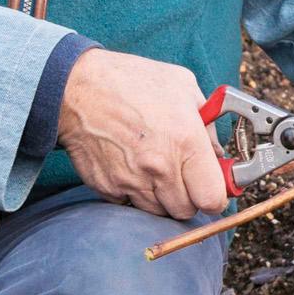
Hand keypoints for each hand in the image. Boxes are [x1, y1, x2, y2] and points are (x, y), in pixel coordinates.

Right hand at [56, 48, 227, 219]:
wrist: (76, 88)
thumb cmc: (129, 81)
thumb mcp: (182, 86)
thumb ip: (208, 124)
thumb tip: (218, 155)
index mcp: (186, 141)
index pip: (213, 198)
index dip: (215, 195)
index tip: (211, 185)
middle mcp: (160, 167)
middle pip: (186, 210)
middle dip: (188, 196)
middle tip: (181, 175)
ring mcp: (132, 181)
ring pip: (159, 212)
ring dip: (162, 198)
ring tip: (154, 170)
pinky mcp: (109, 189)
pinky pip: (131, 206)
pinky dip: (135, 194)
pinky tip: (131, 168)